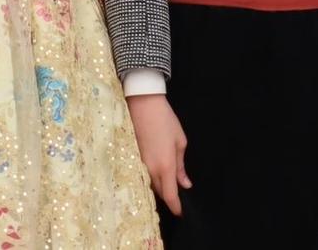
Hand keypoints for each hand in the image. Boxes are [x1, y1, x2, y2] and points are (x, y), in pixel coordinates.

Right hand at [128, 92, 190, 215]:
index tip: (181, 213)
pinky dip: (150, 179)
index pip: (170, 195)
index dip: (176, 206)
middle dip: (168, 196)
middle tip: (177, 196)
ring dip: (158, 188)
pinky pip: (142, 175)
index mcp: (166, 166)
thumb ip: (181, 166)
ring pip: (150, 184)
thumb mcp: (180, 142)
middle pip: (159, 192)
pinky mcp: (132, 158)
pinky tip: (155, 174)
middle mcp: (151, 169)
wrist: (143, 104)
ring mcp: (139, 164)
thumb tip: (185, 184)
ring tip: (167, 184)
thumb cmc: (166, 121)